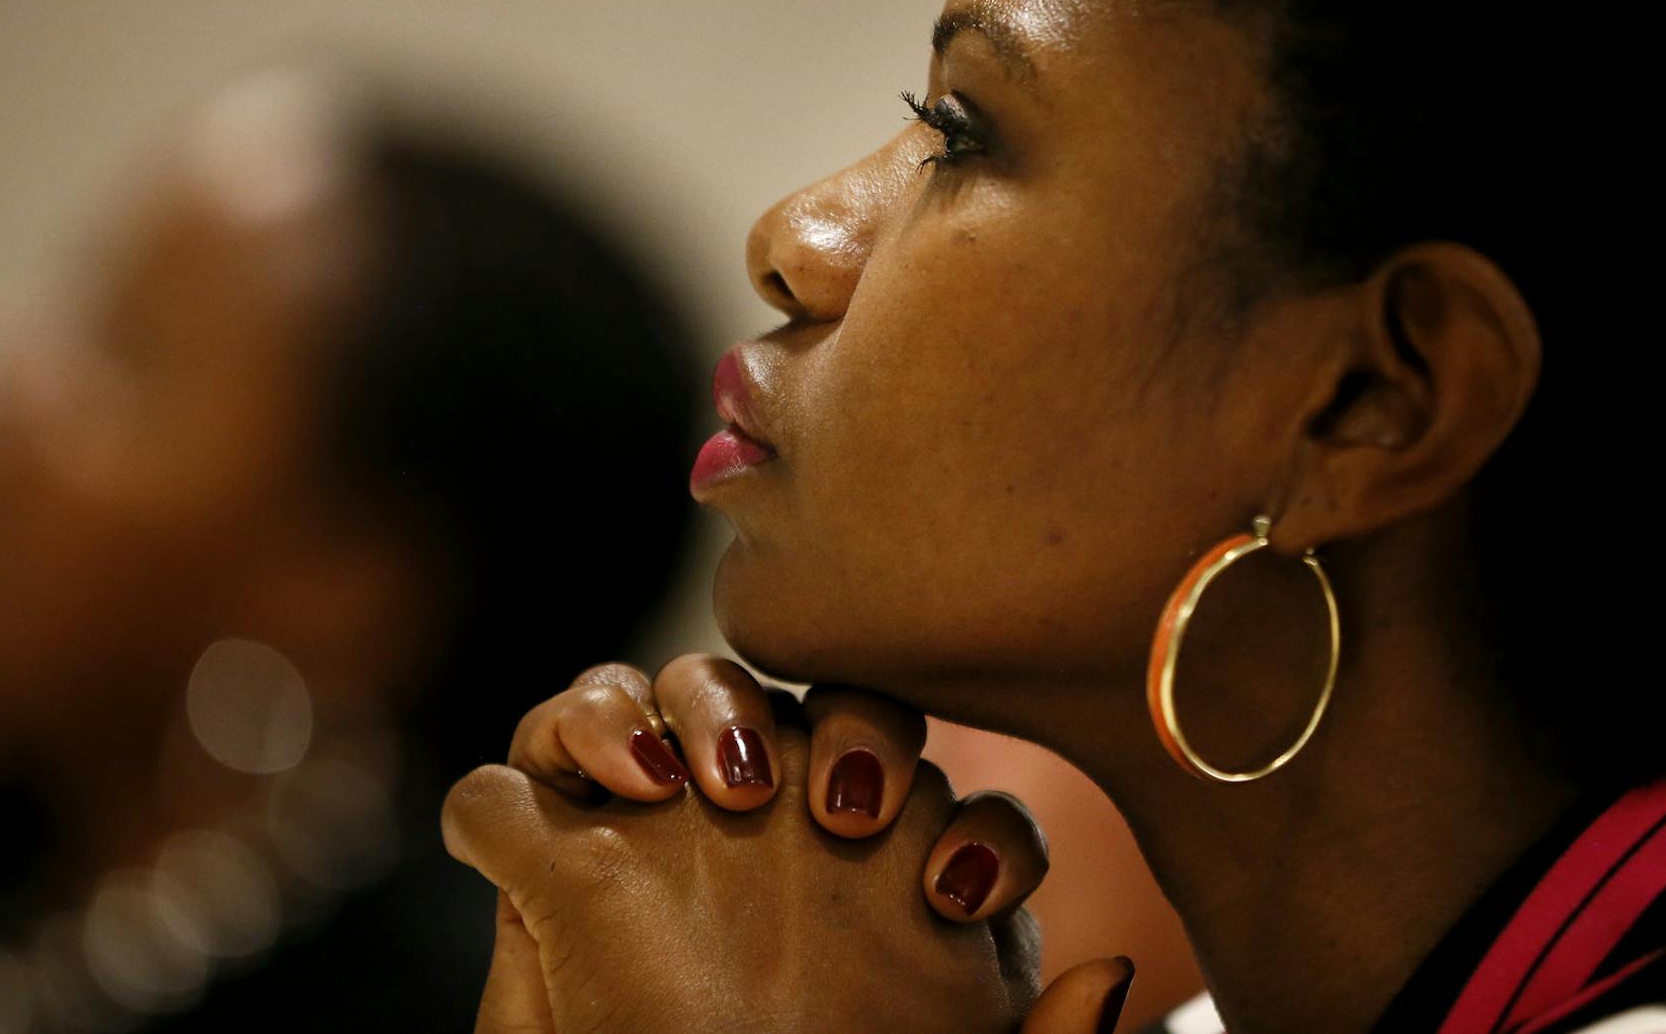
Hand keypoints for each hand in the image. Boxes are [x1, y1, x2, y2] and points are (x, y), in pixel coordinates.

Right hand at [443, 657, 1137, 1032]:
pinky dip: (582, 728)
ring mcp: (667, 806)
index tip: (959, 894)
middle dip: (852, 735)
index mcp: (879, 873)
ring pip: (702, 688)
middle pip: (833, 709)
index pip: (952, 806)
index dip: (972, 833)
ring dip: (715, 706)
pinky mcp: (552, 826)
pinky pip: (562, 728)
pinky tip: (624, 788)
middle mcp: (779, 814)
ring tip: (723, 785)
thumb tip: (1112, 978)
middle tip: (847, 813)